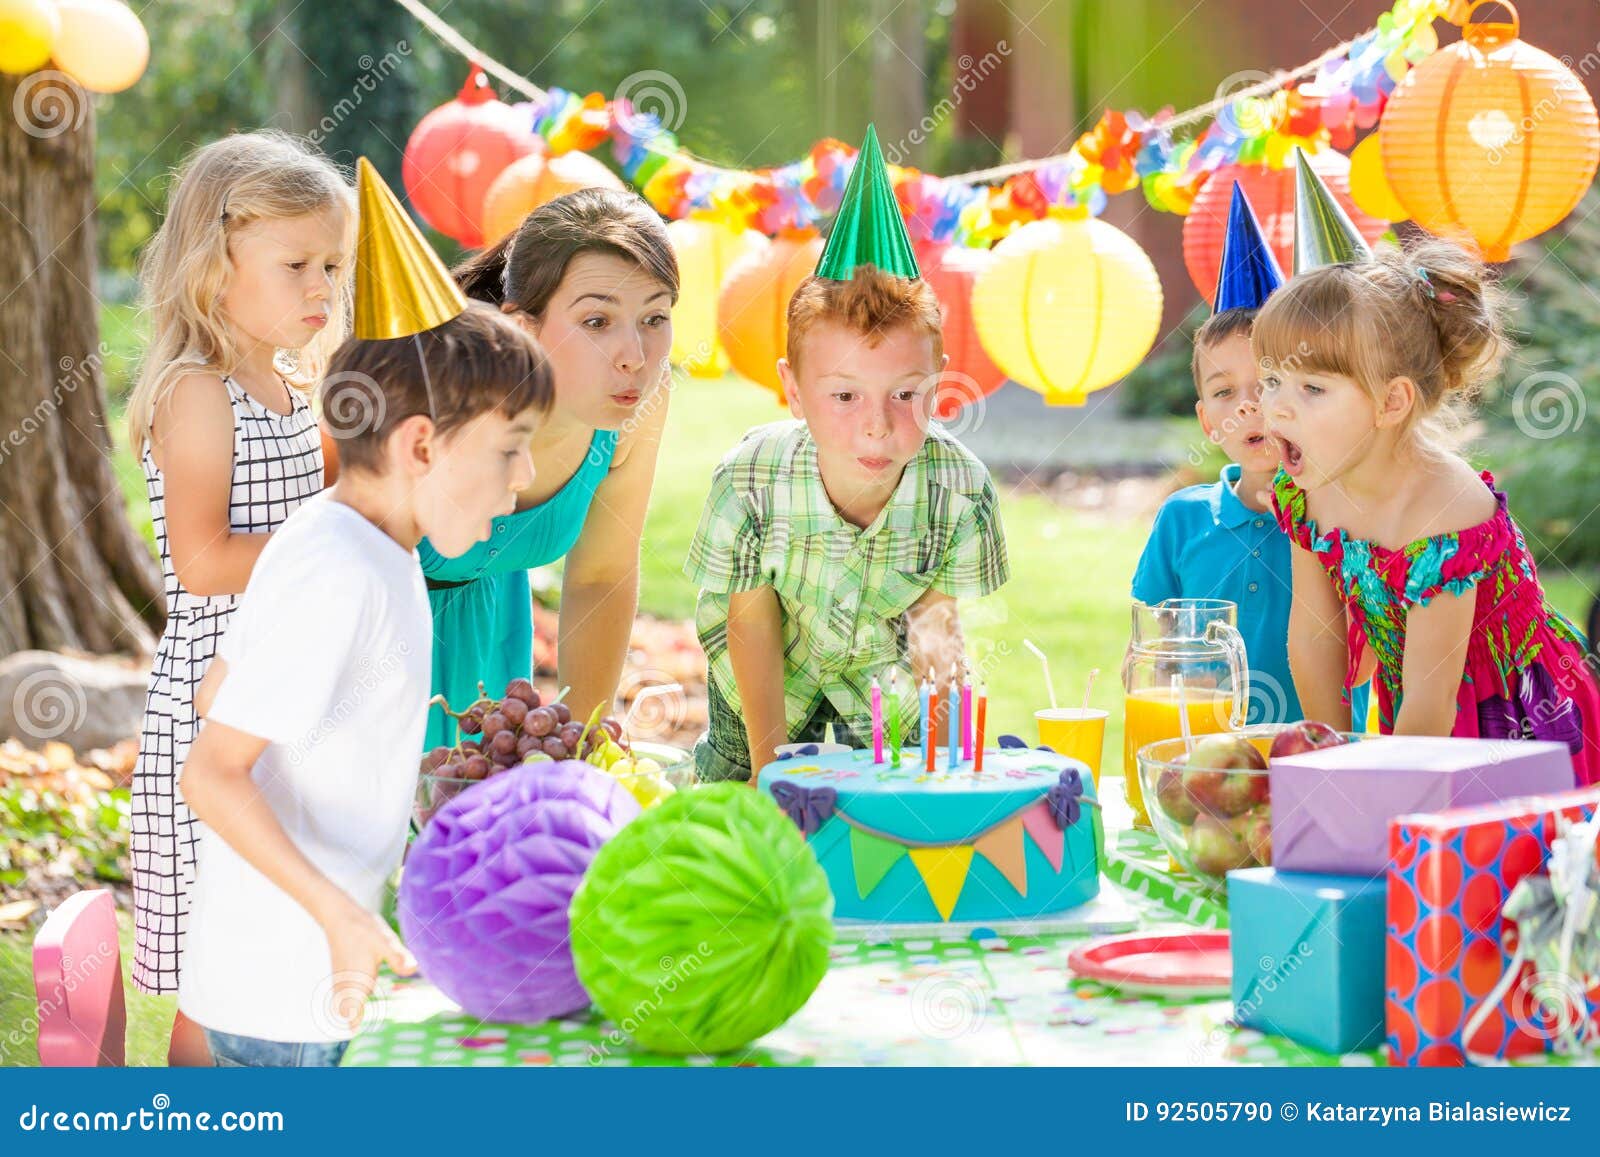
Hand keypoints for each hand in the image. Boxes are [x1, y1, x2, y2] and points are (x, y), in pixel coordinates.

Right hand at [319, 897, 415, 1031]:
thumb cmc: (362, 929)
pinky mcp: (341, 973)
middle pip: (347, 1014)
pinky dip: (354, 996)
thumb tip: (414, 969)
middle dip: (358, 1019)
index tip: (367, 1032)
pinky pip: (344, 993)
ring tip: (378, 1003)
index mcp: (356, 983)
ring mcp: (342, 980)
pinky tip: (371, 987)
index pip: (352, 1016)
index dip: (358, 1026)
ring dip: (356, 1007)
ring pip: (344, 1003)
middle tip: (376, 1018)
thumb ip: (398, 957)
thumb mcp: (385, 942)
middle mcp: (346, 985)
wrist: (340, 915)